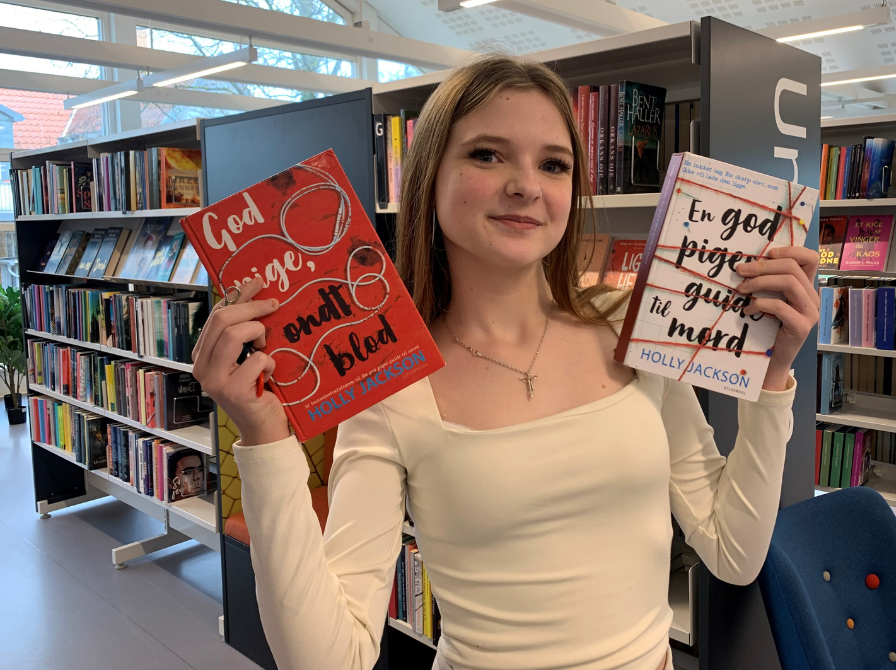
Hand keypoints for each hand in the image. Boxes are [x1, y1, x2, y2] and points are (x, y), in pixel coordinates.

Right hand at [192, 277, 291, 445]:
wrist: (264, 427)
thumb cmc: (259, 388)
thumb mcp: (247, 355)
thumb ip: (243, 332)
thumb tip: (255, 295)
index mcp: (202, 355)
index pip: (215, 316)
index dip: (237, 296)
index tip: (257, 282)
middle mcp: (201, 367)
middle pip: (222, 321)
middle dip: (251, 307)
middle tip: (274, 304)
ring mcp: (214, 380)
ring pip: (234, 335)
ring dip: (258, 334)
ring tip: (265, 347)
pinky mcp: (232, 391)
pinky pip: (256, 359)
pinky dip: (270, 363)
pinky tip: (269, 375)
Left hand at [735, 246, 819, 391]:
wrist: (773, 359)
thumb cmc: (768, 326)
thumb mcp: (769, 300)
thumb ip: (767, 283)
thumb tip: (746, 264)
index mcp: (806, 287)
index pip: (810, 258)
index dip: (791, 250)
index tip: (767, 254)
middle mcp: (812, 297)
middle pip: (792, 268)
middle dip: (762, 266)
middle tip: (739, 271)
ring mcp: (810, 312)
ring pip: (789, 283)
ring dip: (760, 282)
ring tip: (741, 289)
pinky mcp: (801, 326)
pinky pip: (780, 306)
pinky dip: (760, 304)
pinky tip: (748, 310)